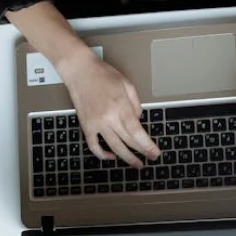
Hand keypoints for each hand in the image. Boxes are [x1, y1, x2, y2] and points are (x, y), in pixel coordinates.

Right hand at [58, 51, 160, 165]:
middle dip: (141, 152)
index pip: (137, 132)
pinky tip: (110, 156)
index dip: (147, 146)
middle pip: (128, 141)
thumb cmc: (103, 75)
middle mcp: (109, 118)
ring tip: (135, 163)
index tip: (154, 153)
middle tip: (150, 158)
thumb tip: (138, 120)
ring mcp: (96, 124)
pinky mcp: (86, 126)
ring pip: (113, 147)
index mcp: (121, 107)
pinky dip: (102, 154)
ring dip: (126, 158)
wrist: (80, 71)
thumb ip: (135, 104)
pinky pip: (94, 145)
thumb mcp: (127, 85)